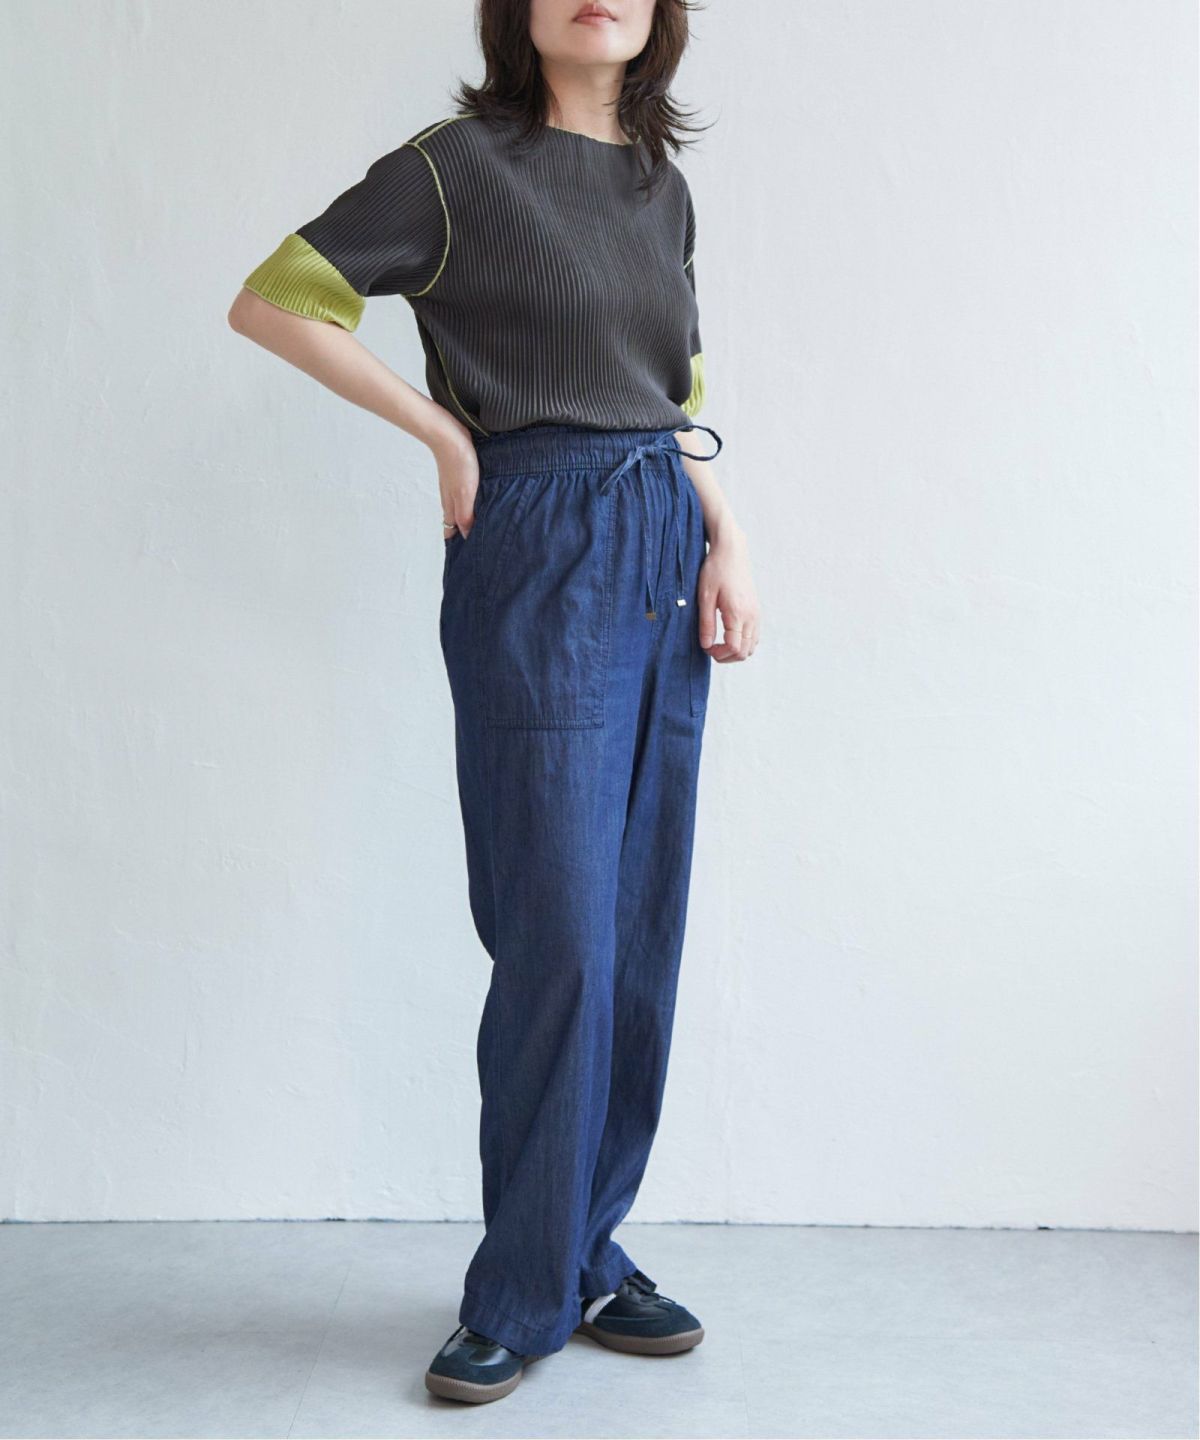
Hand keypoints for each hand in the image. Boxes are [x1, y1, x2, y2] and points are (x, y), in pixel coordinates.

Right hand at [431, 427, 479, 537]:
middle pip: (456, 521)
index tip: (469, 554)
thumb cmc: (457, 463)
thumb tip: (466, 535)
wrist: (448, 434)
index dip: (459, 542)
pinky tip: (481, 500)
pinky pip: (466, 493)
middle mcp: (452, 498)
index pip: (452, 530)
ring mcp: (455, 486)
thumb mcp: (465, 493)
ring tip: (483, 526)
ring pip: (461, 507)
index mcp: (452, 505)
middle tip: (480, 543)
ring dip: (469, 517)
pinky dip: (472, 502)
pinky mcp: (461, 475)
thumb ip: (465, 515)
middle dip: (465, 533)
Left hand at [697, 528, 759, 661]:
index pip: (734, 648)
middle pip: (745, 652)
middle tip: (710, 648)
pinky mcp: (756, 610)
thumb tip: (706, 645)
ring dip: (736, 651)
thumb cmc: (715, 571)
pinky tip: (728, 634)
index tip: (706, 647)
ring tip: (718, 643)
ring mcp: (756, 614)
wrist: (731, 552)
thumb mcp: (705, 597)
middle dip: (727, 656)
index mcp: (738, 613)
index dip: (719, 654)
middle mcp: (751, 616)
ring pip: (752, 646)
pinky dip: (742, 642)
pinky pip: (754, 636)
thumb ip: (706, 623)